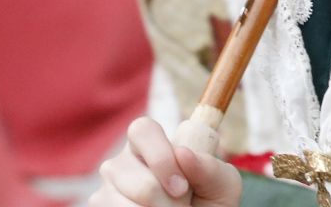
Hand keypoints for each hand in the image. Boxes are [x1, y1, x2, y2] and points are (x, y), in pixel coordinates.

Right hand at [92, 116, 242, 206]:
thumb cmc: (209, 202)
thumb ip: (210, 166)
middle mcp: (123, 161)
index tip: (182, 187)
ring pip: (126, 204)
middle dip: (167, 202)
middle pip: (138, 180)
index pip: (143, 130)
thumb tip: (183, 153)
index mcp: (151, 142)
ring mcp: (107, 188)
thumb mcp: (222, 184)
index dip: (161, 159)